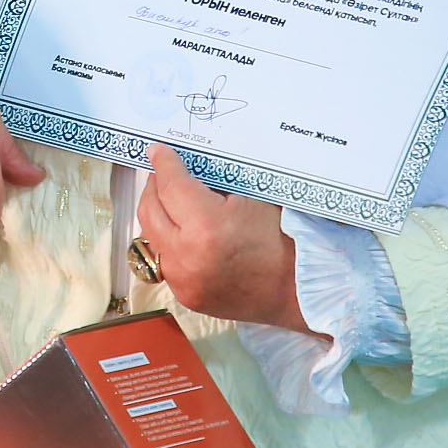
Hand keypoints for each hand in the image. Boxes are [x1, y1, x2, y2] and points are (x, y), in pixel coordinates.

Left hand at [135, 145, 316, 335]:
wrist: (297, 289)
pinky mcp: (185, 296)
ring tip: (172, 200)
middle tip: (164, 173)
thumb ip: (213, 180)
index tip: (159, 152)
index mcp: (206, 227)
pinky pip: (165, 260)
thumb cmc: (283, 240)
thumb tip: (186, 163)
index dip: (163, 163)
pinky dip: (169, 241)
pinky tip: (183, 231)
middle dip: (154, 186)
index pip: (171, 185)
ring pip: (151, 237)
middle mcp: (187, 256)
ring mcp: (183, 280)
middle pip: (150, 209)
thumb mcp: (250, 197)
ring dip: (158, 214)